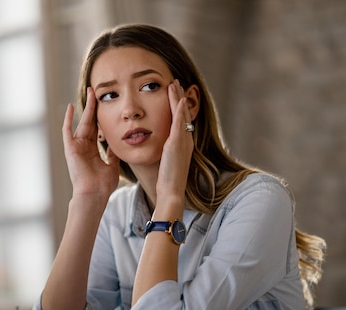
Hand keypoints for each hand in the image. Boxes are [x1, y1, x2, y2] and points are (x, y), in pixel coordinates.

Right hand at [62, 87, 119, 198]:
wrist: (95, 193)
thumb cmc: (103, 184)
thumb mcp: (112, 164)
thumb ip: (113, 153)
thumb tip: (117, 143)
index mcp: (93, 150)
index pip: (97, 128)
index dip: (101, 116)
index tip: (106, 103)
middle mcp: (83, 146)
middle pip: (90, 122)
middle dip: (93, 106)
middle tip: (96, 91)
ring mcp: (76, 147)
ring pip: (81, 122)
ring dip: (85, 108)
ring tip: (90, 93)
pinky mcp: (70, 148)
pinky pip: (67, 131)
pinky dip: (68, 119)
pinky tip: (70, 107)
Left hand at [156, 80, 193, 201]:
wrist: (172, 191)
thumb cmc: (167, 180)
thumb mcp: (166, 161)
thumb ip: (164, 151)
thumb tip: (160, 146)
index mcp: (183, 143)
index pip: (180, 120)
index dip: (178, 106)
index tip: (174, 93)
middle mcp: (186, 140)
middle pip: (183, 113)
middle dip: (179, 97)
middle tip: (175, 82)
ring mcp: (183, 141)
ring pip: (181, 114)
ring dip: (178, 98)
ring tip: (174, 83)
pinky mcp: (176, 144)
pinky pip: (179, 123)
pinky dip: (179, 110)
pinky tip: (179, 99)